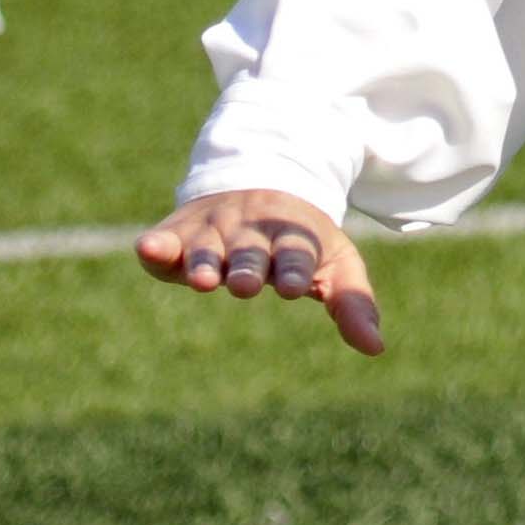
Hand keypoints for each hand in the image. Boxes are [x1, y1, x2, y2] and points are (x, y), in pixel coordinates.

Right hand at [137, 191, 384, 355]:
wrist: (260, 176)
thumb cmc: (300, 239)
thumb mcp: (336, 262)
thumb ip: (353, 302)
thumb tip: (377, 348)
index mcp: (293, 238)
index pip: (296, 254)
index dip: (293, 268)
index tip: (294, 286)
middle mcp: (250, 232)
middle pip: (249, 252)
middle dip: (248, 266)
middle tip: (246, 284)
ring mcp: (213, 229)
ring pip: (207, 248)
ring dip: (205, 262)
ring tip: (204, 279)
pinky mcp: (178, 231)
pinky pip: (165, 238)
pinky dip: (157, 245)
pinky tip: (148, 248)